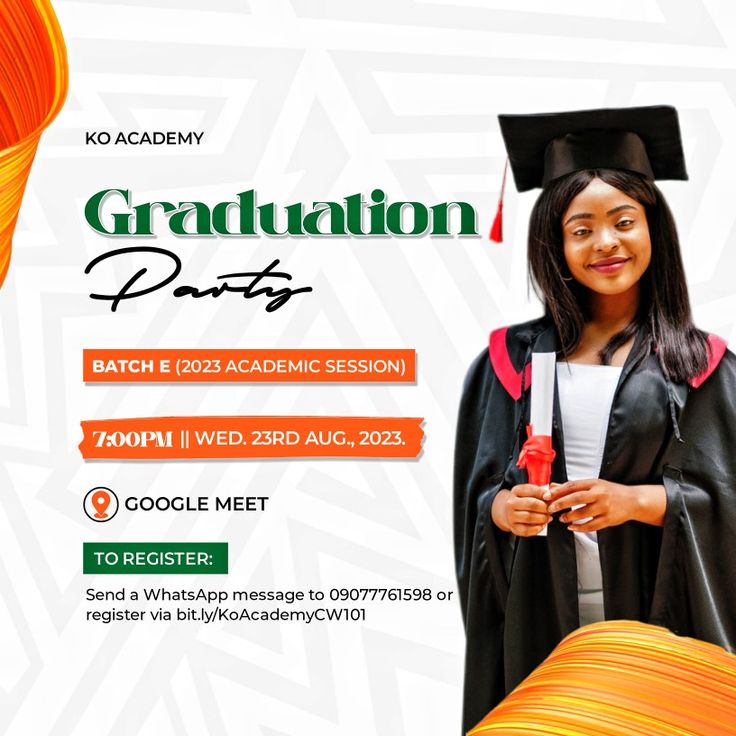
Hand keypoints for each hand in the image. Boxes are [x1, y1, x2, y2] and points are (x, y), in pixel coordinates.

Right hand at [492, 485, 550, 535]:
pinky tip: (543, 525)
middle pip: (531, 504)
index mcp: (516, 491)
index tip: (551, 498)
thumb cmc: (524, 502)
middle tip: (551, 509)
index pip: (532, 490)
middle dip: (545, 508)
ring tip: (548, 517)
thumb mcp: (530, 493)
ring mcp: (511, 516)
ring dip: (542, 518)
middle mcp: (511, 503)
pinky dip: (538, 528)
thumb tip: (552, 493)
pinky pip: (527, 530)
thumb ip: (541, 492)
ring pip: (529, 517)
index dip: (544, 495)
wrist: (510, 512)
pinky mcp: (514, 528)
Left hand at [545, 479, 665, 530]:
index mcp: (594, 483)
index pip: (572, 486)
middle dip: (561, 503)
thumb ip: (572, 486)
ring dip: (569, 517)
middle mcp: (599, 494)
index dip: (558, 491)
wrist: (633, 500)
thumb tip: (553, 486)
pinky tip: (572, 528)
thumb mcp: (593, 484)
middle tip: (550, 508)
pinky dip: (580, 528)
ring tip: (561, 518)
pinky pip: (592, 525)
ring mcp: (605, 507)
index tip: (546, 496)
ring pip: (583, 513)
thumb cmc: (610, 491)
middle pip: (577, 498)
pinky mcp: (609, 519)